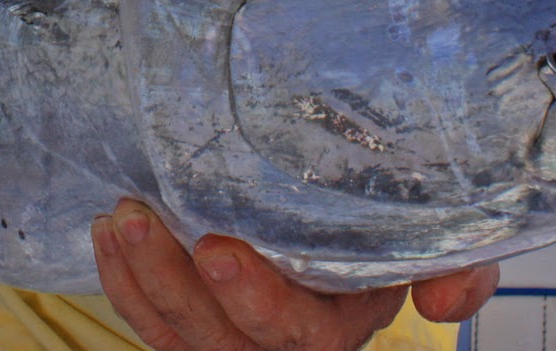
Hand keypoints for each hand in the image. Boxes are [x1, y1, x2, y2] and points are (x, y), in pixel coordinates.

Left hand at [92, 199, 497, 350]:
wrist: (350, 217)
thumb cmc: (386, 226)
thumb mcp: (429, 241)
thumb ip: (453, 265)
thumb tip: (447, 297)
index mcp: (341, 324)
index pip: (300, 332)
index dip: (256, 297)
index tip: (218, 246)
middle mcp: (283, 344)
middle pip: (222, 338)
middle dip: (175, 282)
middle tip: (140, 219)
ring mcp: (232, 339)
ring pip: (178, 333)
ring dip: (140, 277)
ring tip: (118, 217)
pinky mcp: (194, 326)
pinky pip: (151, 324)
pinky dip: (122, 283)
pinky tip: (103, 232)